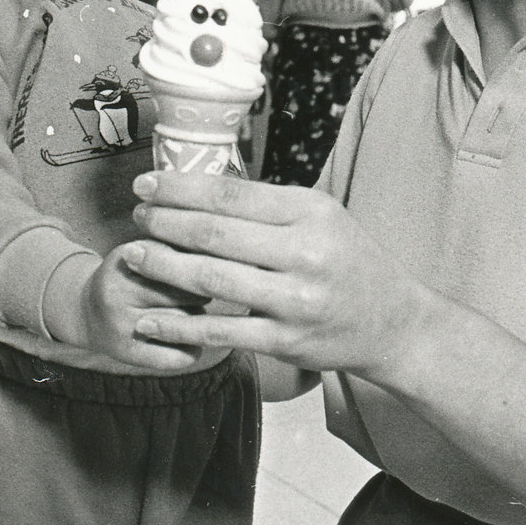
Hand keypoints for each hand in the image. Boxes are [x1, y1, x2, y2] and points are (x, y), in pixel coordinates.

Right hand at [67, 243, 213, 371]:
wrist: (85, 309)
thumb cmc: (131, 275)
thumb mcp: (147, 250)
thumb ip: (181, 248)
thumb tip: (230, 260)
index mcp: (125, 257)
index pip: (182, 262)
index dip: (202, 266)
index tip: (207, 268)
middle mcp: (116, 291)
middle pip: (185, 293)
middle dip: (201, 294)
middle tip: (200, 296)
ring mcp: (119, 325)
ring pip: (183, 323)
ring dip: (199, 322)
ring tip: (192, 316)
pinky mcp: (125, 353)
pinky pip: (174, 356)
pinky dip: (191, 351)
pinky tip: (191, 343)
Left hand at [127, 171, 428, 381]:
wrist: (392, 322)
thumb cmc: (348, 260)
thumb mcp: (322, 217)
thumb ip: (269, 206)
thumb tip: (203, 188)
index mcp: (311, 212)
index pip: (231, 194)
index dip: (180, 188)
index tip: (147, 183)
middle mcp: (304, 253)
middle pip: (214, 233)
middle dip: (164, 222)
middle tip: (136, 215)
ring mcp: (294, 300)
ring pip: (211, 279)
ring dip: (162, 266)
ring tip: (133, 255)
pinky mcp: (285, 341)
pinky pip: (220, 332)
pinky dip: (179, 325)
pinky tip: (149, 318)